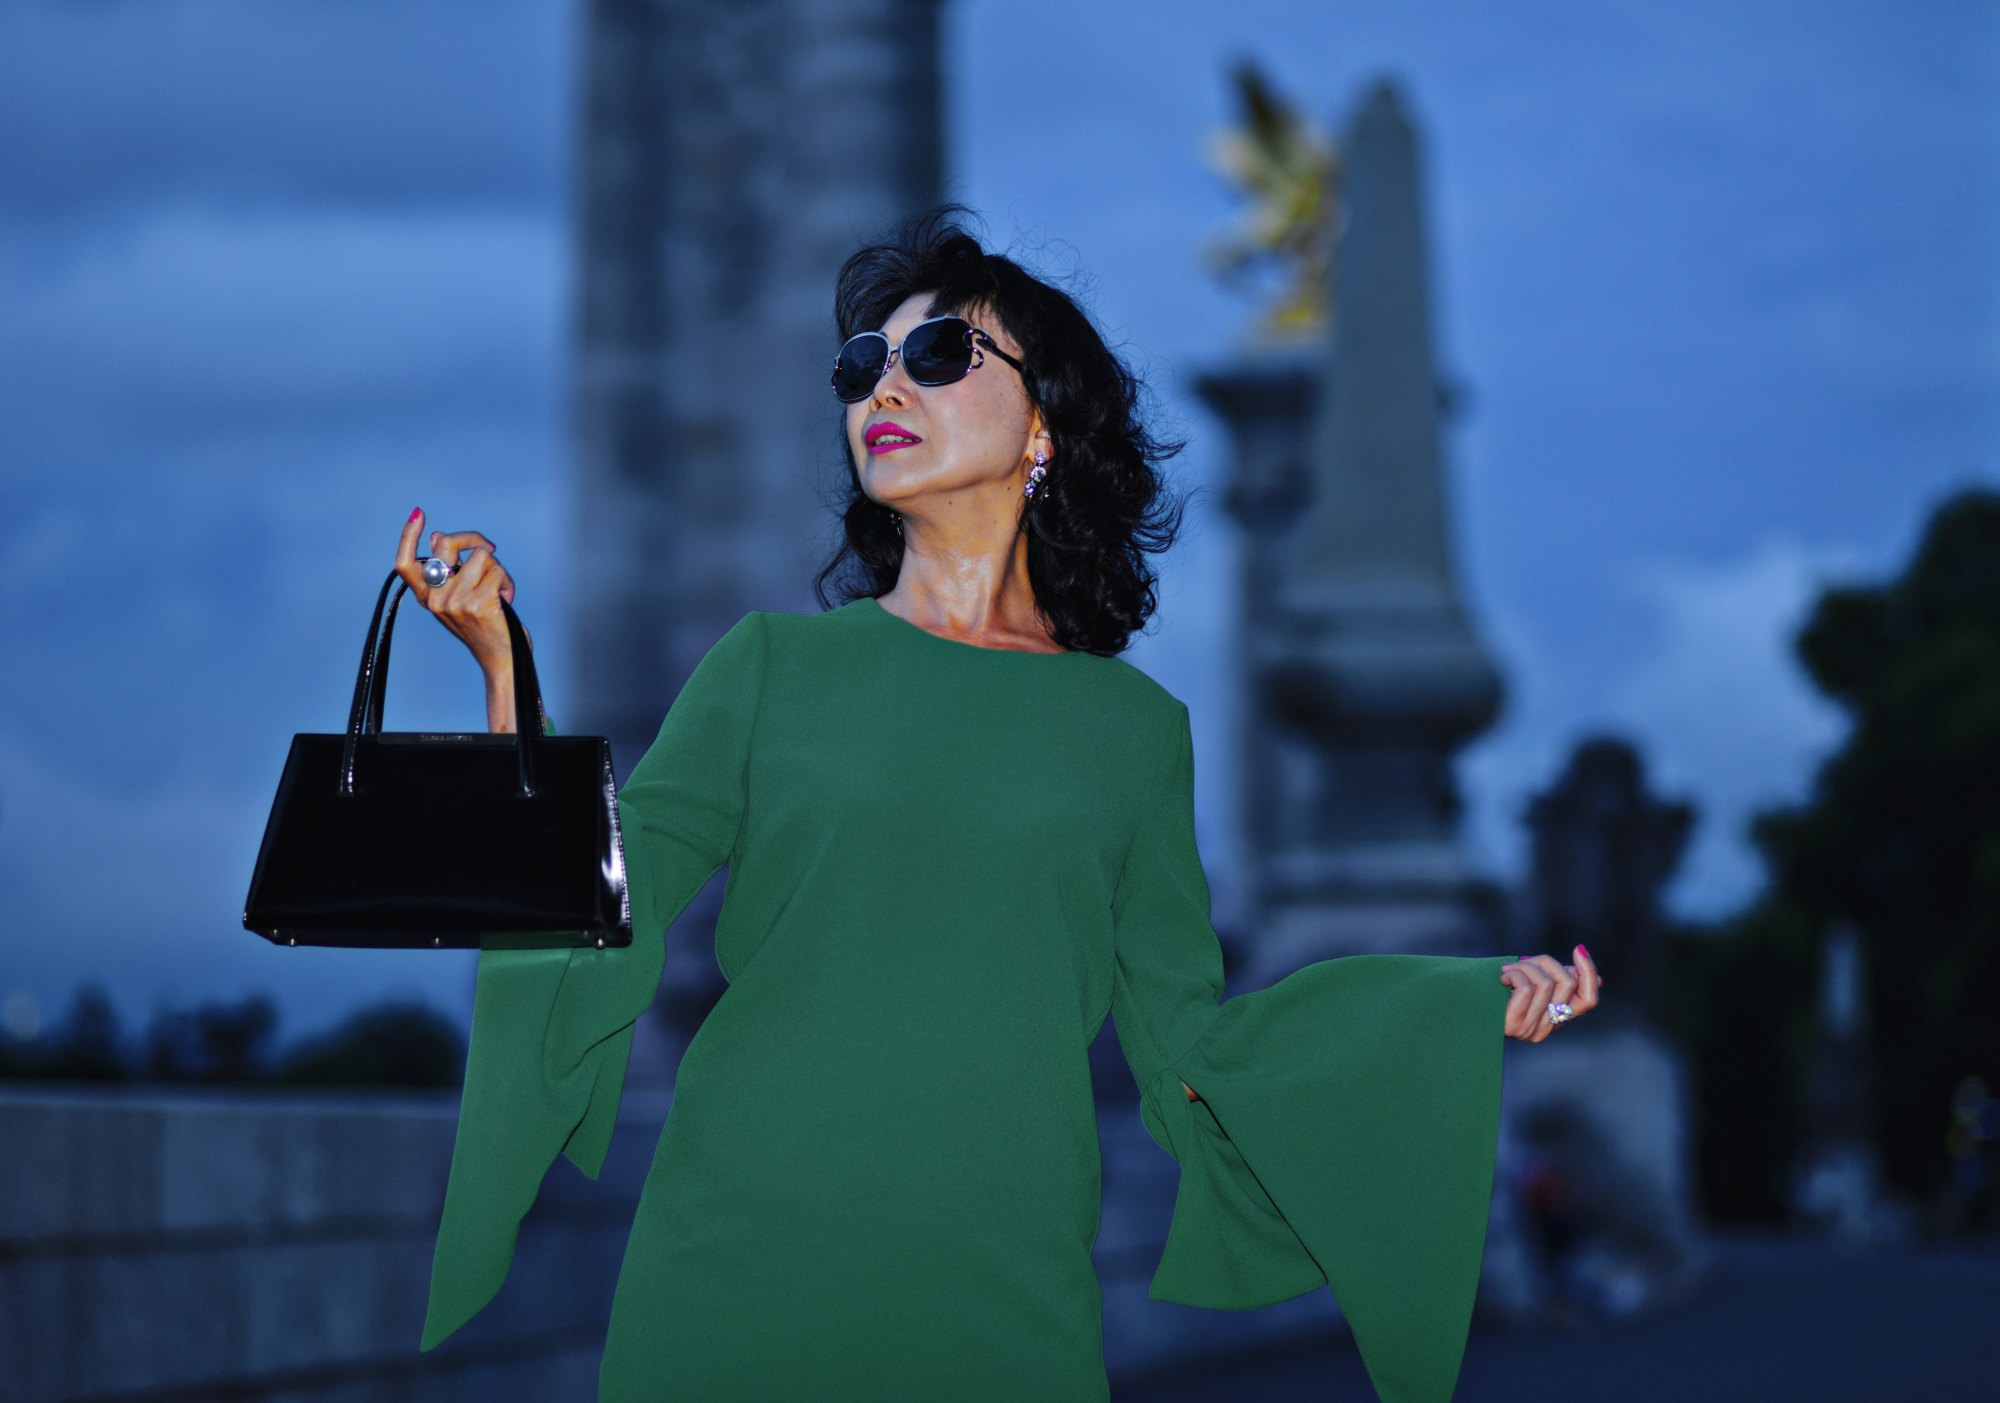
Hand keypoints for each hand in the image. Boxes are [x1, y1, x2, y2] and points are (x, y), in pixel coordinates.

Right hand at [393, 506, 528, 680]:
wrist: (500, 658)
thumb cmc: (482, 625)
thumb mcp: (458, 597)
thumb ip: (448, 571)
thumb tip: (436, 536)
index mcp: (426, 597)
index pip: (405, 564)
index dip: (408, 535)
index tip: (418, 514)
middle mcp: (435, 599)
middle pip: (447, 544)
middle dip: (474, 540)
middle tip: (491, 550)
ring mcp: (454, 601)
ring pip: (481, 556)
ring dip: (497, 569)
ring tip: (499, 590)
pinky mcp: (476, 603)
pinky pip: (497, 571)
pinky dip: (507, 582)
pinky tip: (506, 600)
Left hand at [1500, 945, 1601, 1042]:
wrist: (1460, 1010)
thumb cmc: (1494, 993)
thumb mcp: (1529, 986)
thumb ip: (1554, 981)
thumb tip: (1590, 975)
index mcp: (1555, 1021)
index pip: (1588, 1001)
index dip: (1589, 973)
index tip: (1578, 950)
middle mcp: (1546, 1029)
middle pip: (1567, 983)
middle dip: (1545, 962)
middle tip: (1522, 961)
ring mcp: (1530, 1030)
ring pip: (1546, 983)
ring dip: (1525, 967)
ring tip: (1507, 970)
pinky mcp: (1514, 1025)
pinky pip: (1527, 989)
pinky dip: (1515, 975)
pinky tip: (1502, 978)